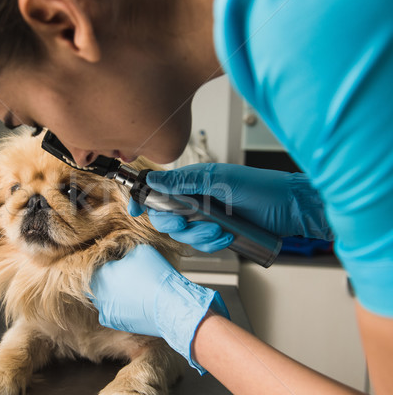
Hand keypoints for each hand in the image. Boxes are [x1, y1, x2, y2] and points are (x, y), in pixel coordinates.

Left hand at [89, 244, 228, 373]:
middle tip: (128, 272)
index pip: (96, 263)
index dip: (109, 259)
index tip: (120, 258)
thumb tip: (119, 251)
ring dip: (115, 291)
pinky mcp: (117, 324)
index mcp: (99, 275)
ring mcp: (106, 312)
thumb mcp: (139, 250)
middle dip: (111, 276)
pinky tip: (136, 300)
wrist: (171, 307)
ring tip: (134, 286)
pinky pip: (114, 310)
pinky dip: (122, 305)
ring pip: (106, 297)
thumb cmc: (156, 277)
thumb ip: (123, 248)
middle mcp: (97, 295)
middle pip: (99, 281)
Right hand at [130, 163, 332, 252]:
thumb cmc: (262, 187)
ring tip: (218, 230)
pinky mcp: (217, 234)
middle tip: (187, 221)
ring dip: (197, 236)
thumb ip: (185, 182)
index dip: (143, 199)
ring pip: (183, 234)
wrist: (291, 209)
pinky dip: (210, 244)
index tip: (134, 209)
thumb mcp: (220, 180)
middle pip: (166, 216)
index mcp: (193, 182)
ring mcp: (206, 218)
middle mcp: (196, 200)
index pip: (159, 190)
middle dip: (174, 223)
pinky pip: (201, 245)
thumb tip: (155, 181)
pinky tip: (226, 238)